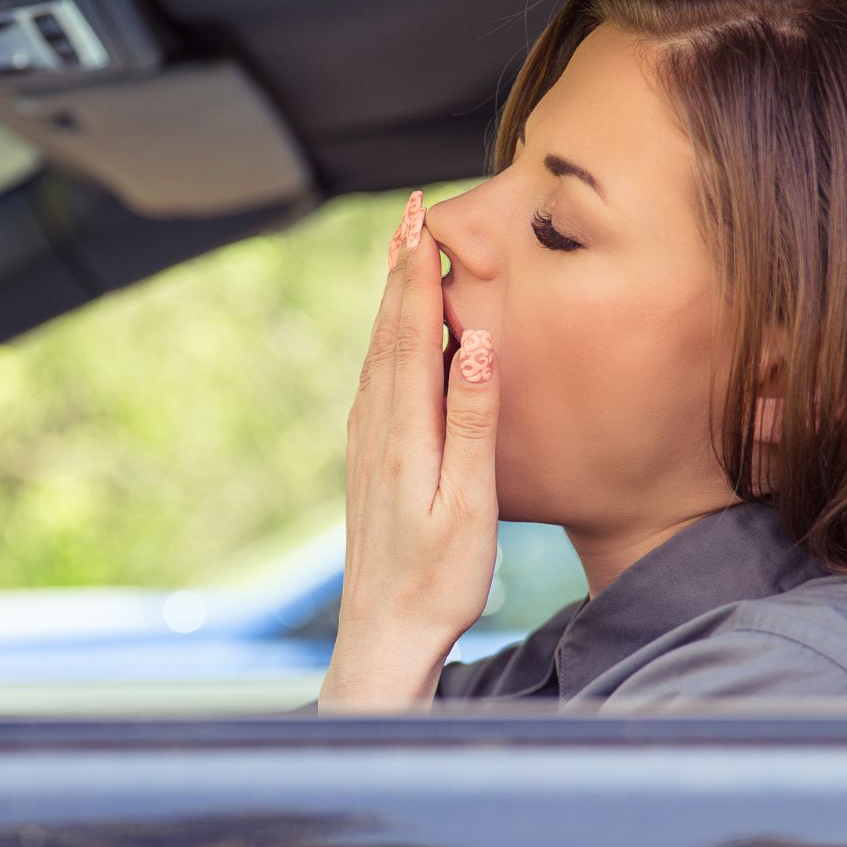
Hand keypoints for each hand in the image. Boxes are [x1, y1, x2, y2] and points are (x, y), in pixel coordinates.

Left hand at [317, 191, 501, 712]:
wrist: (383, 634)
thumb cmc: (437, 579)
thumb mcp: (471, 504)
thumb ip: (475, 421)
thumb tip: (478, 343)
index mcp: (405, 429)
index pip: (409, 331)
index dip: (416, 271)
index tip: (424, 217)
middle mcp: (376, 425)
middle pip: (387, 329)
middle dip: (400, 267)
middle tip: (412, 211)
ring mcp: (368, 441)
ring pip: (379, 351)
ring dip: (391, 298)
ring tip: (402, 252)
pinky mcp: (370, 458)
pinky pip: (378, 379)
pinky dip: (388, 339)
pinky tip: (395, 336)